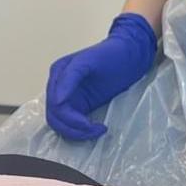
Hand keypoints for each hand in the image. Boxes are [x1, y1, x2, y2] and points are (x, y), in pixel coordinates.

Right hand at [45, 13, 158, 140]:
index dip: (68, 118)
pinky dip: (82, 131)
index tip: (87, 123)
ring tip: (97, 130)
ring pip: (62, 124)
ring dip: (77, 132)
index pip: (54, 104)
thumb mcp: (88, 61)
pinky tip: (96, 128)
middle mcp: (60, 86)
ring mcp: (70, 97)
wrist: (130, 55)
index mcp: (58, 73)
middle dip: (73, 128)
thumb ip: (69, 78)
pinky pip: (73, 124)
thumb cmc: (111, 54)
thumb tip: (58, 100)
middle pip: (55, 117)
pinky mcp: (81, 105)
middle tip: (93, 129)